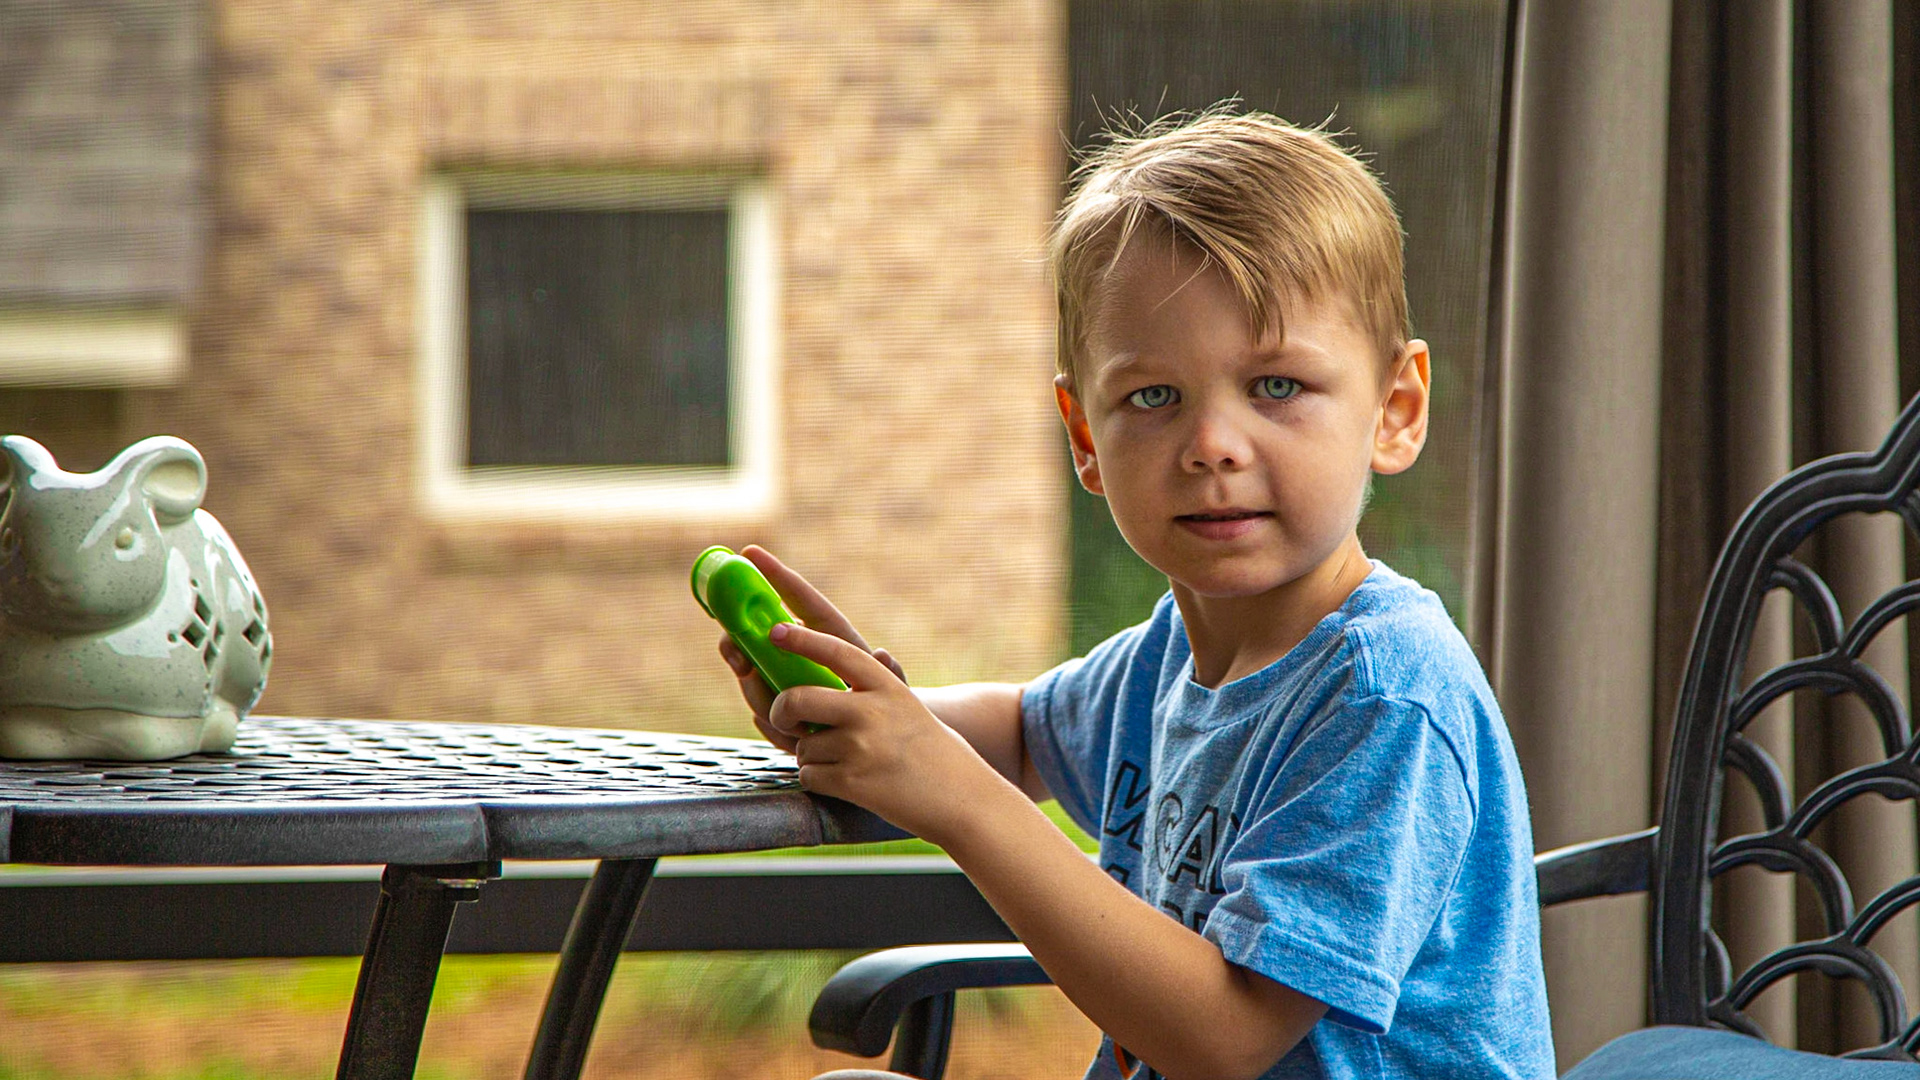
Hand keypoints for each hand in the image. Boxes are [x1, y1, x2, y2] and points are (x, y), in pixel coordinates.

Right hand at [716, 545, 905, 752]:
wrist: (883, 740)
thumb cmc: (890, 703)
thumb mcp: (895, 687)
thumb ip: (891, 673)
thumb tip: (883, 655)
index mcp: (830, 637)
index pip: (800, 600)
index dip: (775, 575)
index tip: (750, 551)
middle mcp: (802, 656)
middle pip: (757, 636)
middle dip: (738, 640)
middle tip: (738, 656)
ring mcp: (787, 683)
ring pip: (751, 677)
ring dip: (753, 689)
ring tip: (776, 712)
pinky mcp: (782, 713)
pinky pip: (762, 715)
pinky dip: (767, 722)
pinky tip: (782, 730)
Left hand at [763, 621, 995, 841]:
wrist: (962, 798)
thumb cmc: (933, 752)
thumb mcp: (906, 708)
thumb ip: (867, 694)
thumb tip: (815, 691)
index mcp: (886, 687)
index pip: (836, 652)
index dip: (803, 639)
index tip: (777, 631)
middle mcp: (871, 712)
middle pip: (797, 698)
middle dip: (780, 711)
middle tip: (785, 718)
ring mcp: (861, 747)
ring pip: (803, 745)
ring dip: (811, 756)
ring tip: (844, 762)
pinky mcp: (853, 782)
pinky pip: (809, 775)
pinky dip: (818, 780)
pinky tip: (846, 782)